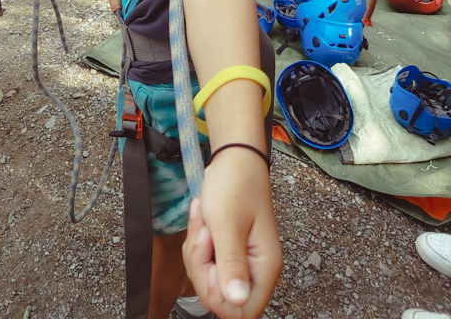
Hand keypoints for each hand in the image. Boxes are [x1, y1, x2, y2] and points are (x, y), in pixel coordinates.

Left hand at [183, 150, 282, 318]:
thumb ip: (231, 264)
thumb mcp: (227, 224)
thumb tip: (237, 302)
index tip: (210, 263)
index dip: (217, 294)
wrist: (234, 156)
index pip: (241, 311)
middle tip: (204, 233)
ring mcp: (241, 260)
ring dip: (196, 250)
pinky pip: (204, 262)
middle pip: (219, 296)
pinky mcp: (227, 250)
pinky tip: (202, 219)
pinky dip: (196, 242)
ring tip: (204, 220)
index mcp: (263, 267)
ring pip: (208, 278)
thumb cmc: (234, 184)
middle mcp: (255, 269)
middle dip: (201, 266)